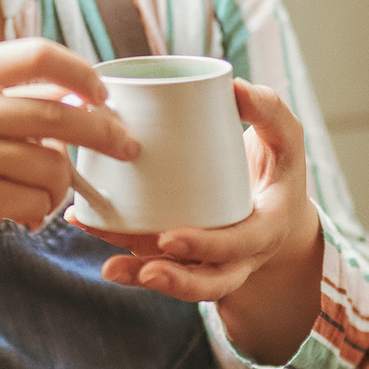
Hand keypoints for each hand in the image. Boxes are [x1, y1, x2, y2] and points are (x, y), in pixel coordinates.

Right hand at [0, 39, 139, 292]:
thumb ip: (5, 97)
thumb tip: (81, 96)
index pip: (38, 55)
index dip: (81, 72)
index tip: (103, 93)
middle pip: (60, 113)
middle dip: (106, 132)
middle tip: (126, 146)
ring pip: (54, 165)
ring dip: (61, 186)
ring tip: (42, 194)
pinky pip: (37, 201)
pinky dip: (40, 210)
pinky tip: (22, 214)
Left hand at [66, 79, 322, 361]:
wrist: (273, 202)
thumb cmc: (276, 164)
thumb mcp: (285, 138)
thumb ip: (268, 111)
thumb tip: (234, 86)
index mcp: (265, 227)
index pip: (239, 244)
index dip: (206, 247)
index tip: (169, 239)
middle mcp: (237, 254)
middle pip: (209, 282)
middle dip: (174, 281)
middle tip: (144, 270)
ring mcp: (207, 260)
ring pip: (176, 279)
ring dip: (140, 274)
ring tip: (110, 269)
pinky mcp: (179, 254)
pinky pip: (149, 257)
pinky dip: (118, 247)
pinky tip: (83, 221)